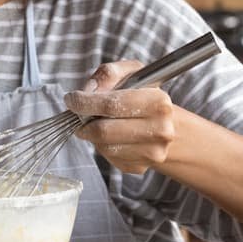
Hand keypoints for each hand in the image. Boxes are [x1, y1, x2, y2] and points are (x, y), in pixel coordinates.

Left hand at [66, 60, 175, 174]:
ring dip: (91, 133)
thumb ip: (108, 74)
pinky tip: (110, 135)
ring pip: (102, 146)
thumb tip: (88, 90)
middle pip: (103, 130)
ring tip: (97, 122)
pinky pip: (108, 157)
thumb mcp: (133, 74)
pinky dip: (102, 145)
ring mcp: (151, 153)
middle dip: (83, 121)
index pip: (111, 105)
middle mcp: (159, 131)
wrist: (171, 128)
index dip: (84, 102)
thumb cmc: (147, 98)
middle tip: (78, 114)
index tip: (71, 99)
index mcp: (158, 103)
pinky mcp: (139, 167)